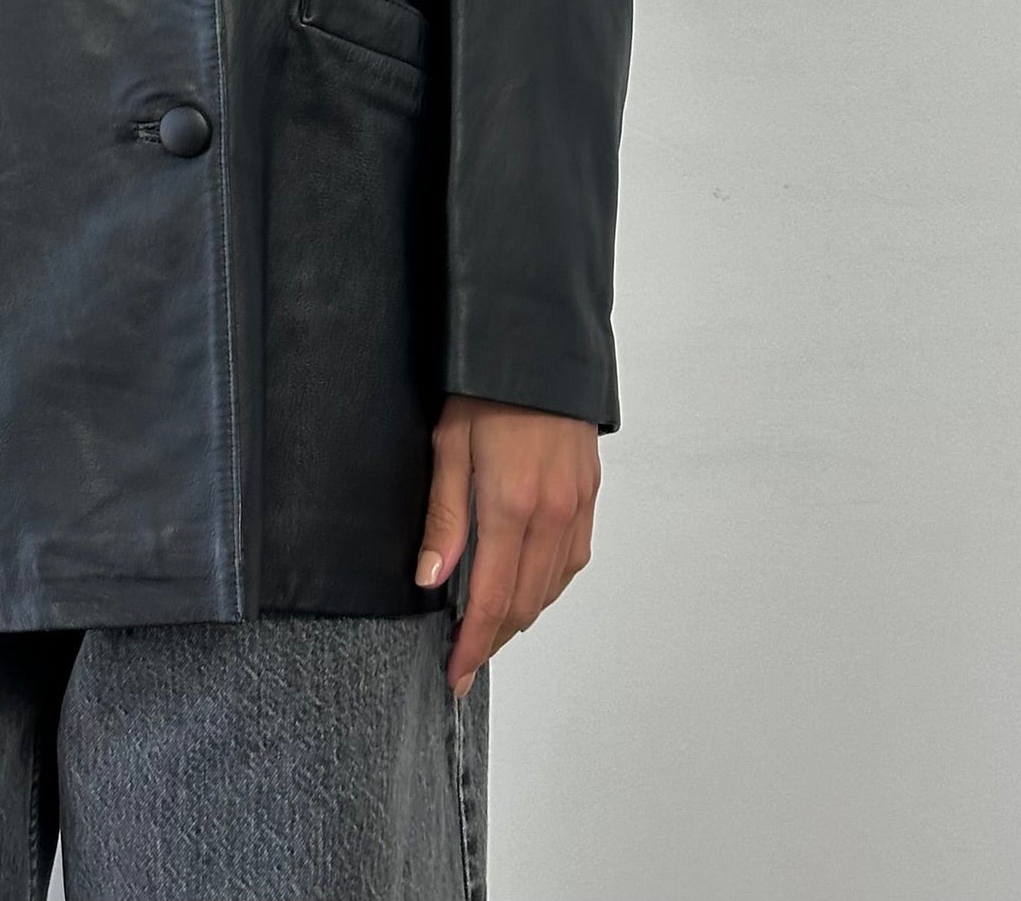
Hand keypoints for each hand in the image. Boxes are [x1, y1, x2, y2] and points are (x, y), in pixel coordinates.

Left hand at [413, 394, 599, 697]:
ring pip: (552, 586)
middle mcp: (551, 515)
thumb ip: (445, 518)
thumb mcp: (448, 445)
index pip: (492, 600)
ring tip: (489, 628)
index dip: (473, 645)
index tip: (455, 675)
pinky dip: (548, 584)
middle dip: (494, 638)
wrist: (536, 344)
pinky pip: (572, 558)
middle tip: (464, 657)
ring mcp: (576, 507)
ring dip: (521, 614)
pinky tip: (528, 585)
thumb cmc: (484, 389)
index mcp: (512, 506)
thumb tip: (431, 580)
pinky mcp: (588, 495)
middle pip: (525, 603)